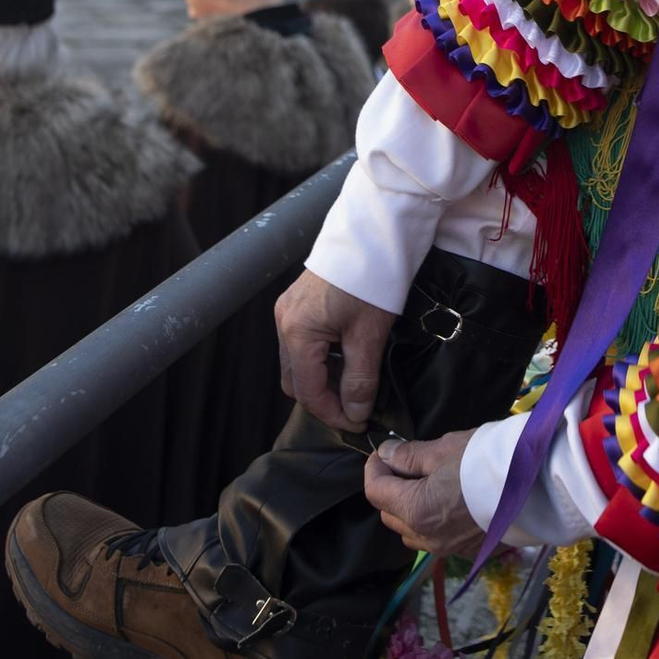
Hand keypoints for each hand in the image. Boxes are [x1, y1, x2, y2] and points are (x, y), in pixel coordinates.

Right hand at [274, 269, 394, 430]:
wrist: (373, 233)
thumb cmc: (371, 278)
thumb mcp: (369, 336)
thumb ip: (360, 380)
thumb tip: (355, 414)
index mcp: (297, 332)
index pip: (308, 392)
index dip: (333, 414)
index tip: (357, 424)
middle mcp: (284, 322)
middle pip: (295, 381)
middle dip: (323, 399)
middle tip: (355, 408)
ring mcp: (288, 311)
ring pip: (297, 363)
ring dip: (322, 379)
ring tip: (354, 384)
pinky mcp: (297, 303)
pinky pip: (301, 343)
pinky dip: (320, 359)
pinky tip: (346, 358)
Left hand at [365, 431, 479, 554]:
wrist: (536, 485)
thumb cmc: (486, 461)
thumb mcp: (442, 449)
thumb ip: (409, 455)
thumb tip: (386, 454)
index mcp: (415, 511)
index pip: (375, 491)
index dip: (374, 467)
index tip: (383, 451)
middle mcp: (427, 537)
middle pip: (390, 514)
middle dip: (391, 488)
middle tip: (406, 463)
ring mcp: (448, 549)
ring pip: (411, 532)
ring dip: (409, 509)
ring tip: (427, 484)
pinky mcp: (468, 551)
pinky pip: (436, 540)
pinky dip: (433, 522)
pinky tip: (449, 502)